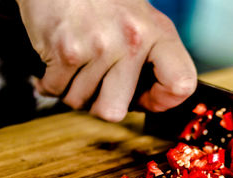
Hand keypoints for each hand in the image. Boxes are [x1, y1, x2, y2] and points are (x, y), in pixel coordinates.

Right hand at [16, 0, 196, 121]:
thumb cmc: (104, 3)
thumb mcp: (143, 22)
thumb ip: (152, 61)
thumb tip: (147, 103)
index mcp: (158, 34)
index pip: (180, 85)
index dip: (163, 102)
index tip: (146, 97)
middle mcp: (133, 40)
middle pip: (114, 112)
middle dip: (100, 103)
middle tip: (97, 83)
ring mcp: (99, 46)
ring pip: (80, 102)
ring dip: (74, 89)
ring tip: (77, 62)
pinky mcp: (66, 49)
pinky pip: (55, 89)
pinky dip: (52, 81)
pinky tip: (58, 61)